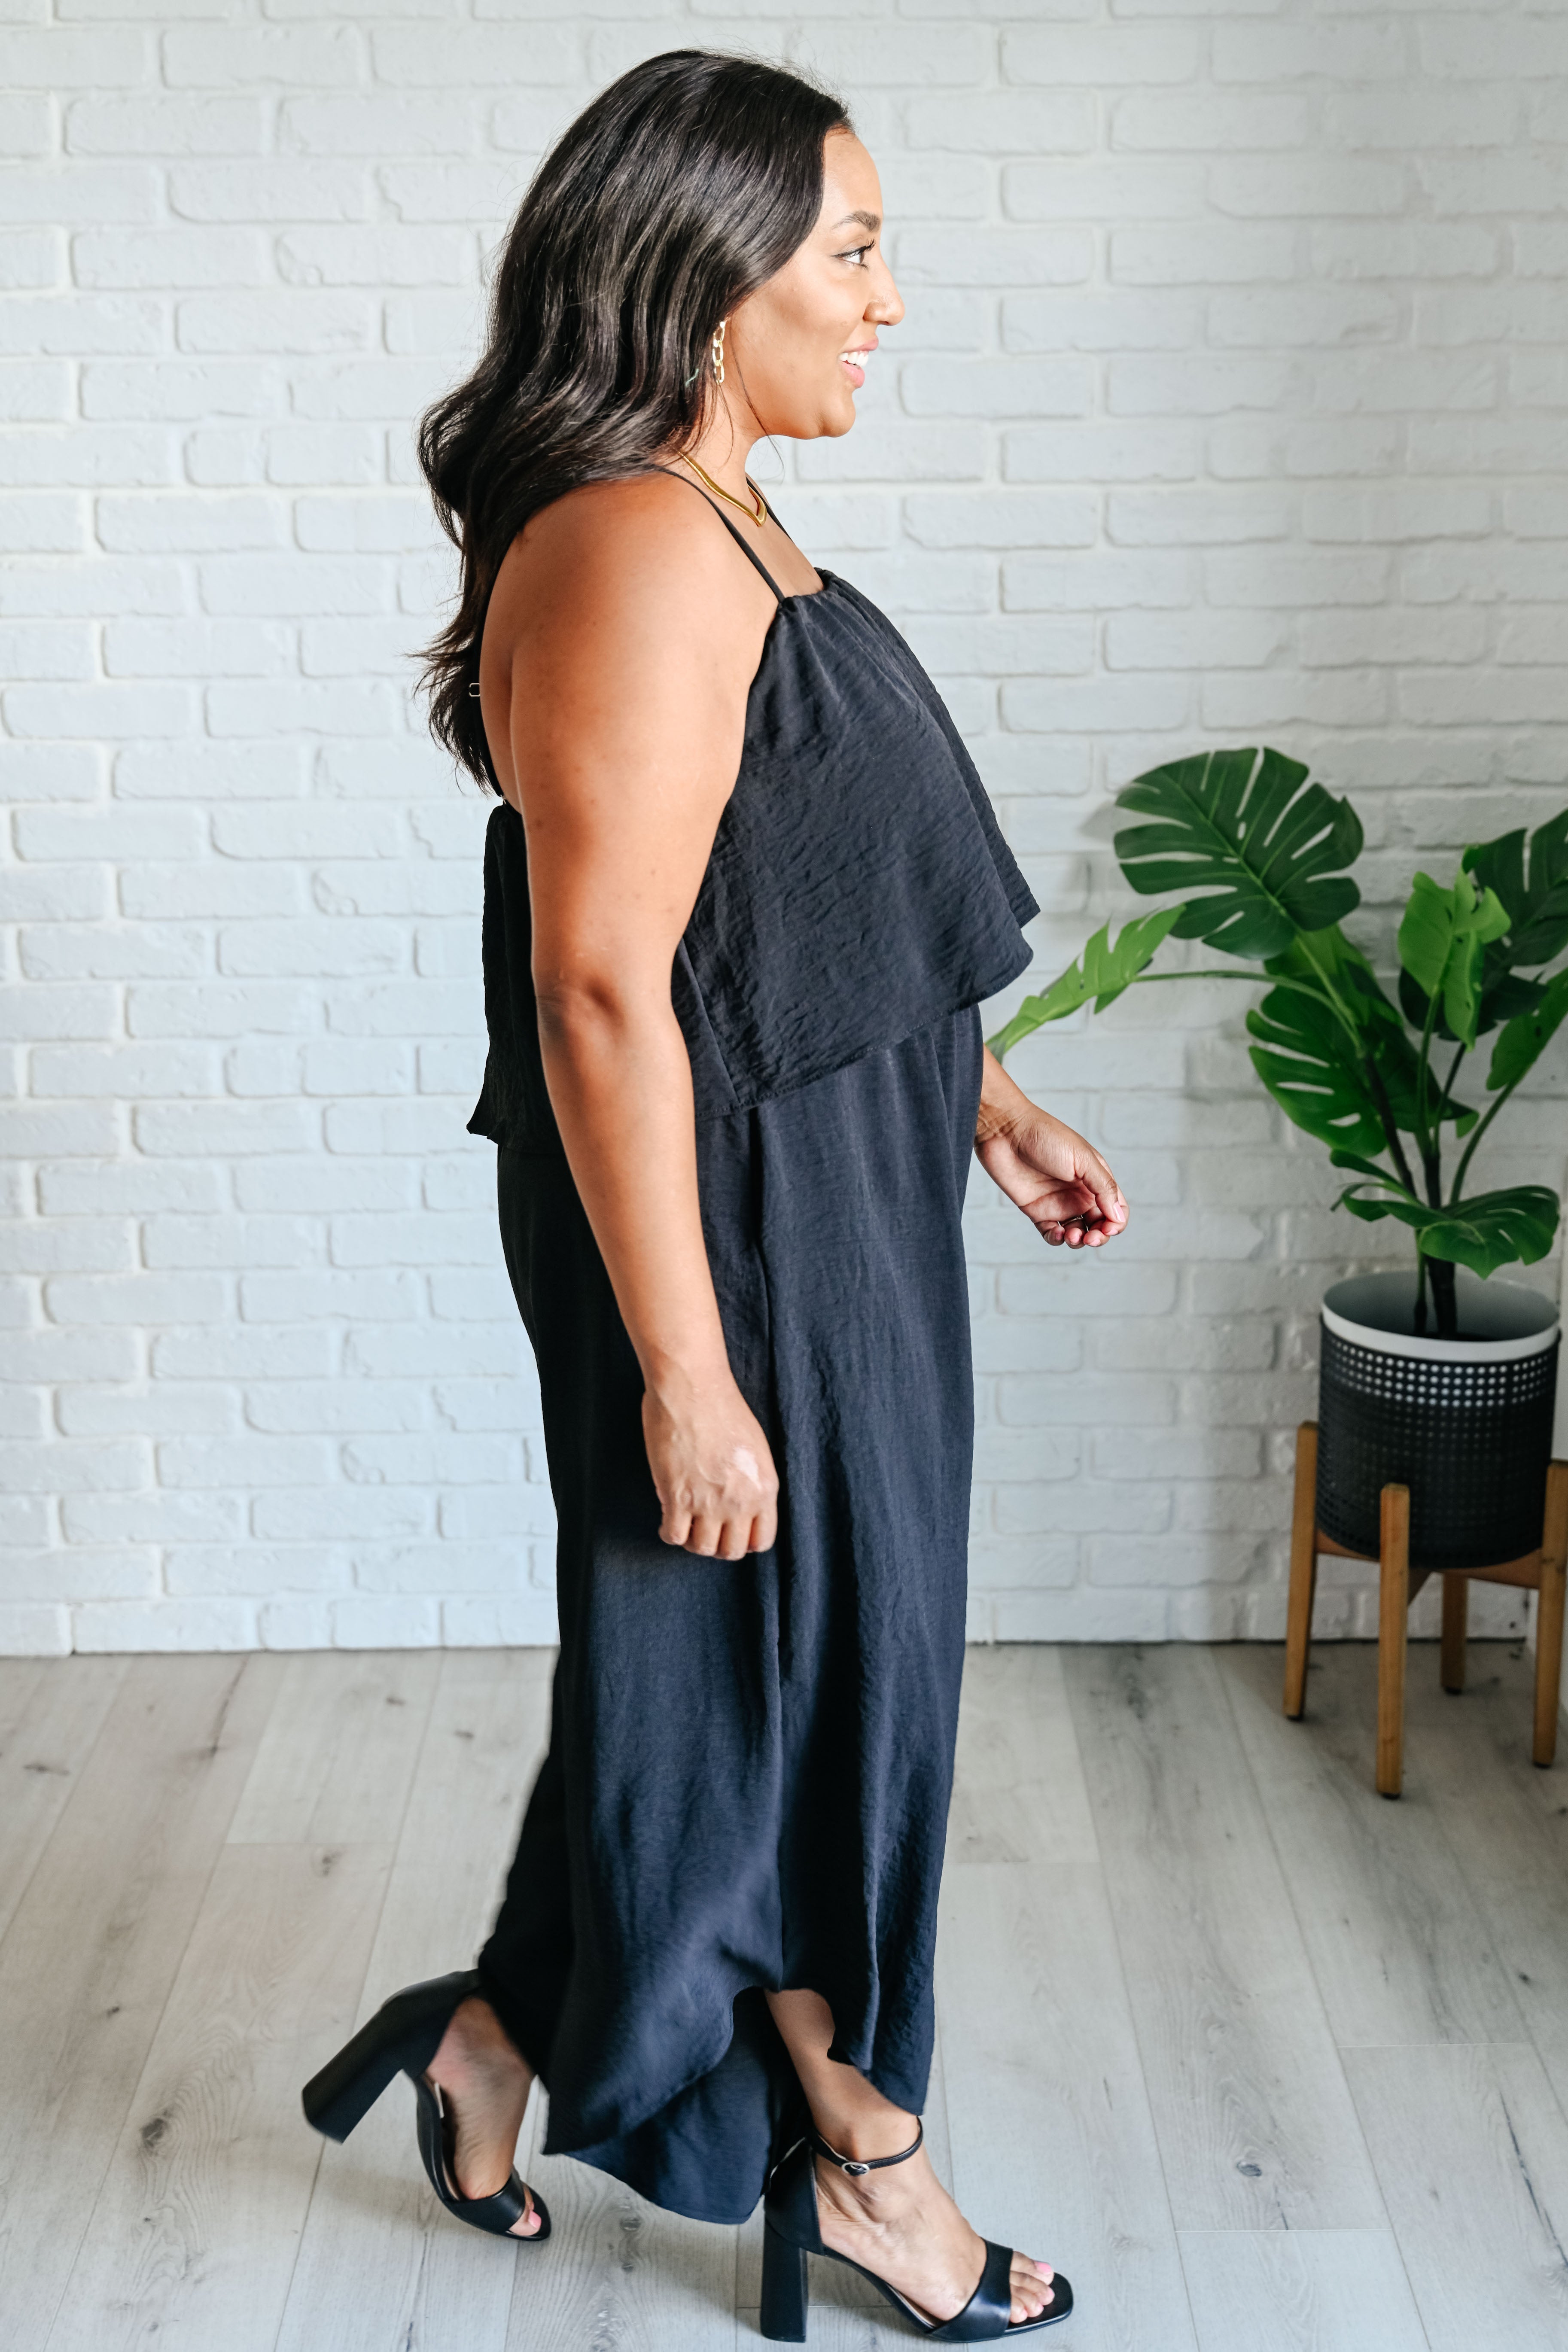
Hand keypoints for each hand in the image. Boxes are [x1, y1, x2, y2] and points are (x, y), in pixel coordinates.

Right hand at [642, 1370, 779, 1558]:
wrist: (692, 1386)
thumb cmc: (721, 1407)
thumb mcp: (754, 1449)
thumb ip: (750, 1482)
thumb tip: (737, 1507)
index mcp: (764, 1488)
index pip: (762, 1540)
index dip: (744, 1540)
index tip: (730, 1532)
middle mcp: (740, 1501)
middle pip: (731, 1550)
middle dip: (717, 1544)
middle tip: (704, 1528)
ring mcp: (708, 1502)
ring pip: (701, 1548)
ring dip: (692, 1540)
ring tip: (685, 1523)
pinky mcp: (677, 1497)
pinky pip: (673, 1536)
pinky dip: (668, 1533)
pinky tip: (667, 1520)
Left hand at [975, 1099, 1126, 1249]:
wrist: (1005, 1132)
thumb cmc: (1046, 1136)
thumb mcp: (1083, 1158)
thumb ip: (1104, 1187)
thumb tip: (1117, 1215)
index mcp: (1095, 1179)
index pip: (1116, 1209)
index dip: (1116, 1222)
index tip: (1108, 1228)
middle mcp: (1079, 1193)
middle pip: (1098, 1225)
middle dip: (1099, 1237)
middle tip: (1090, 1239)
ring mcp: (1058, 1203)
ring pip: (1077, 1232)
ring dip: (1078, 1241)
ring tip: (1072, 1235)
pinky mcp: (1036, 1210)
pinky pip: (1051, 1233)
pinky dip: (1057, 1239)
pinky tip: (1056, 1233)